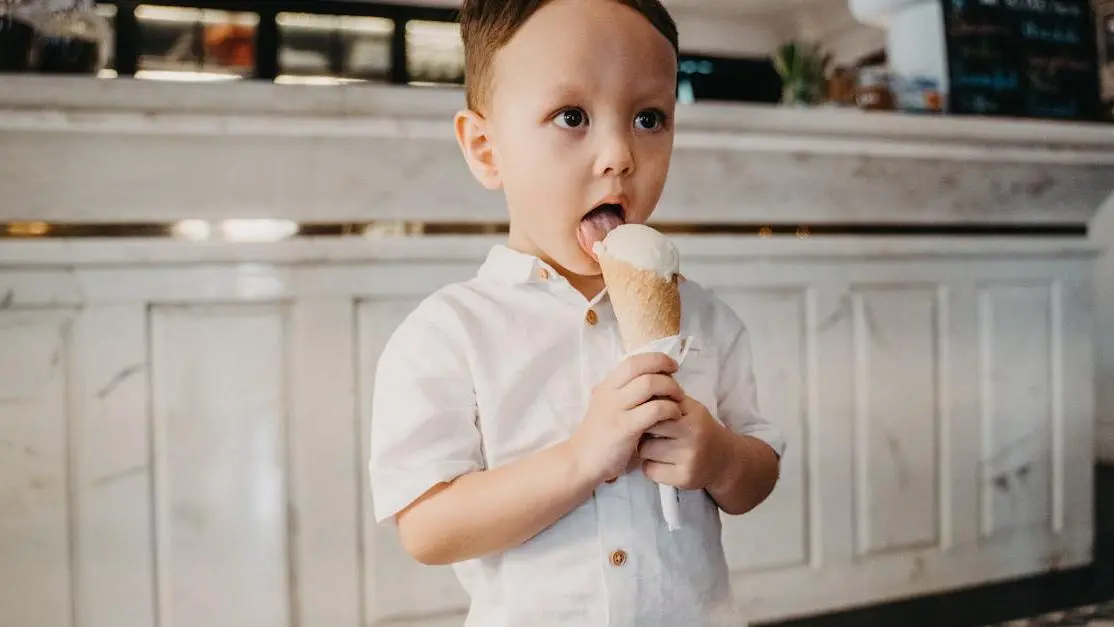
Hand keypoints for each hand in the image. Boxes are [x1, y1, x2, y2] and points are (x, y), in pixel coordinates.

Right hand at [569, 352, 684, 485]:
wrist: (579, 461)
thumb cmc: (597, 436)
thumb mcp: (604, 407)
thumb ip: (620, 394)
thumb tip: (642, 380)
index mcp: (607, 386)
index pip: (634, 360)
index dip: (657, 359)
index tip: (672, 367)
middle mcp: (610, 393)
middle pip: (643, 369)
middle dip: (667, 374)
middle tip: (678, 388)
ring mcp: (617, 409)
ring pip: (650, 384)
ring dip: (671, 390)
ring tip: (678, 402)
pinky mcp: (625, 427)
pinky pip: (654, 410)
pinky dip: (670, 409)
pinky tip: (674, 416)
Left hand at [639, 395, 728, 490]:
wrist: (725, 460)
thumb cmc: (699, 429)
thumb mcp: (690, 407)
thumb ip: (668, 397)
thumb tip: (640, 384)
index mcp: (693, 413)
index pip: (655, 406)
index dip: (647, 410)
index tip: (648, 414)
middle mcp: (694, 435)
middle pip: (647, 427)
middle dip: (644, 429)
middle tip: (650, 432)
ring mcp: (690, 458)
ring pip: (645, 450)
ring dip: (646, 449)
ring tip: (658, 447)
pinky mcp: (684, 478)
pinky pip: (649, 470)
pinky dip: (650, 467)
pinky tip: (662, 462)